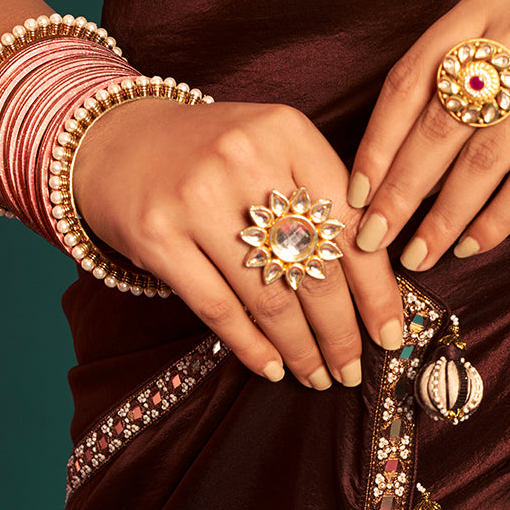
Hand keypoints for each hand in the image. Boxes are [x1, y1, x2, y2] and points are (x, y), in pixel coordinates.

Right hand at [73, 98, 404, 386]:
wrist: (119, 140)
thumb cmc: (216, 158)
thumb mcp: (276, 151)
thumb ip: (323, 200)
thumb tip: (376, 290)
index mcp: (287, 133)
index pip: (350, 227)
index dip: (376, 291)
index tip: (390, 334)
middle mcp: (244, 159)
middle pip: (314, 269)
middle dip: (341, 333)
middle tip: (353, 369)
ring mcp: (196, 198)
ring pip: (270, 297)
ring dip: (301, 350)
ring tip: (319, 376)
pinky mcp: (158, 236)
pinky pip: (220, 309)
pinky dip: (252, 347)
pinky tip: (273, 367)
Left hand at [348, 0, 509, 270]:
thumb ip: (468, 83)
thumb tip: (394, 164)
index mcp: (491, 4)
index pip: (412, 77)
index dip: (379, 141)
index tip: (357, 192)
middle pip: (440, 122)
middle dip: (400, 190)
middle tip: (372, 238)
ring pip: (483, 158)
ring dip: (443, 216)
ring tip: (421, 254)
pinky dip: (496, 220)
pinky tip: (472, 246)